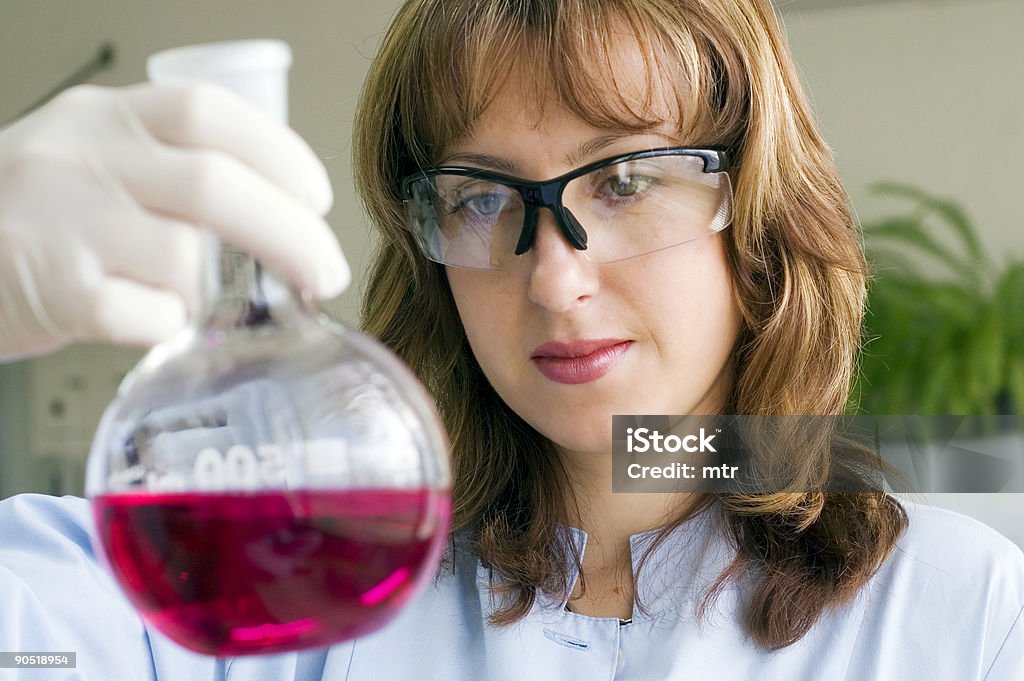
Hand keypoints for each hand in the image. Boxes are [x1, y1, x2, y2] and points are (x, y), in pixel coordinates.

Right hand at [0, 82, 349, 361]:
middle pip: (214, 186)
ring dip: (219, 290)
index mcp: (107, 117)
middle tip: (326, 271)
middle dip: (292, 235)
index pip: (208, 114)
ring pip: (184, 257)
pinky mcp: (51, 288)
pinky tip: (157, 319)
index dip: (279, 153)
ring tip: (206, 299)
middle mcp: (84, 157)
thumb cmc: (38, 216)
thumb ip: (172, 168)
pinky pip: (146, 314)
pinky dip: (170, 324)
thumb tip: (284, 211)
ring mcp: (63, 222)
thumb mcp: (96, 159)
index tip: (318, 196)